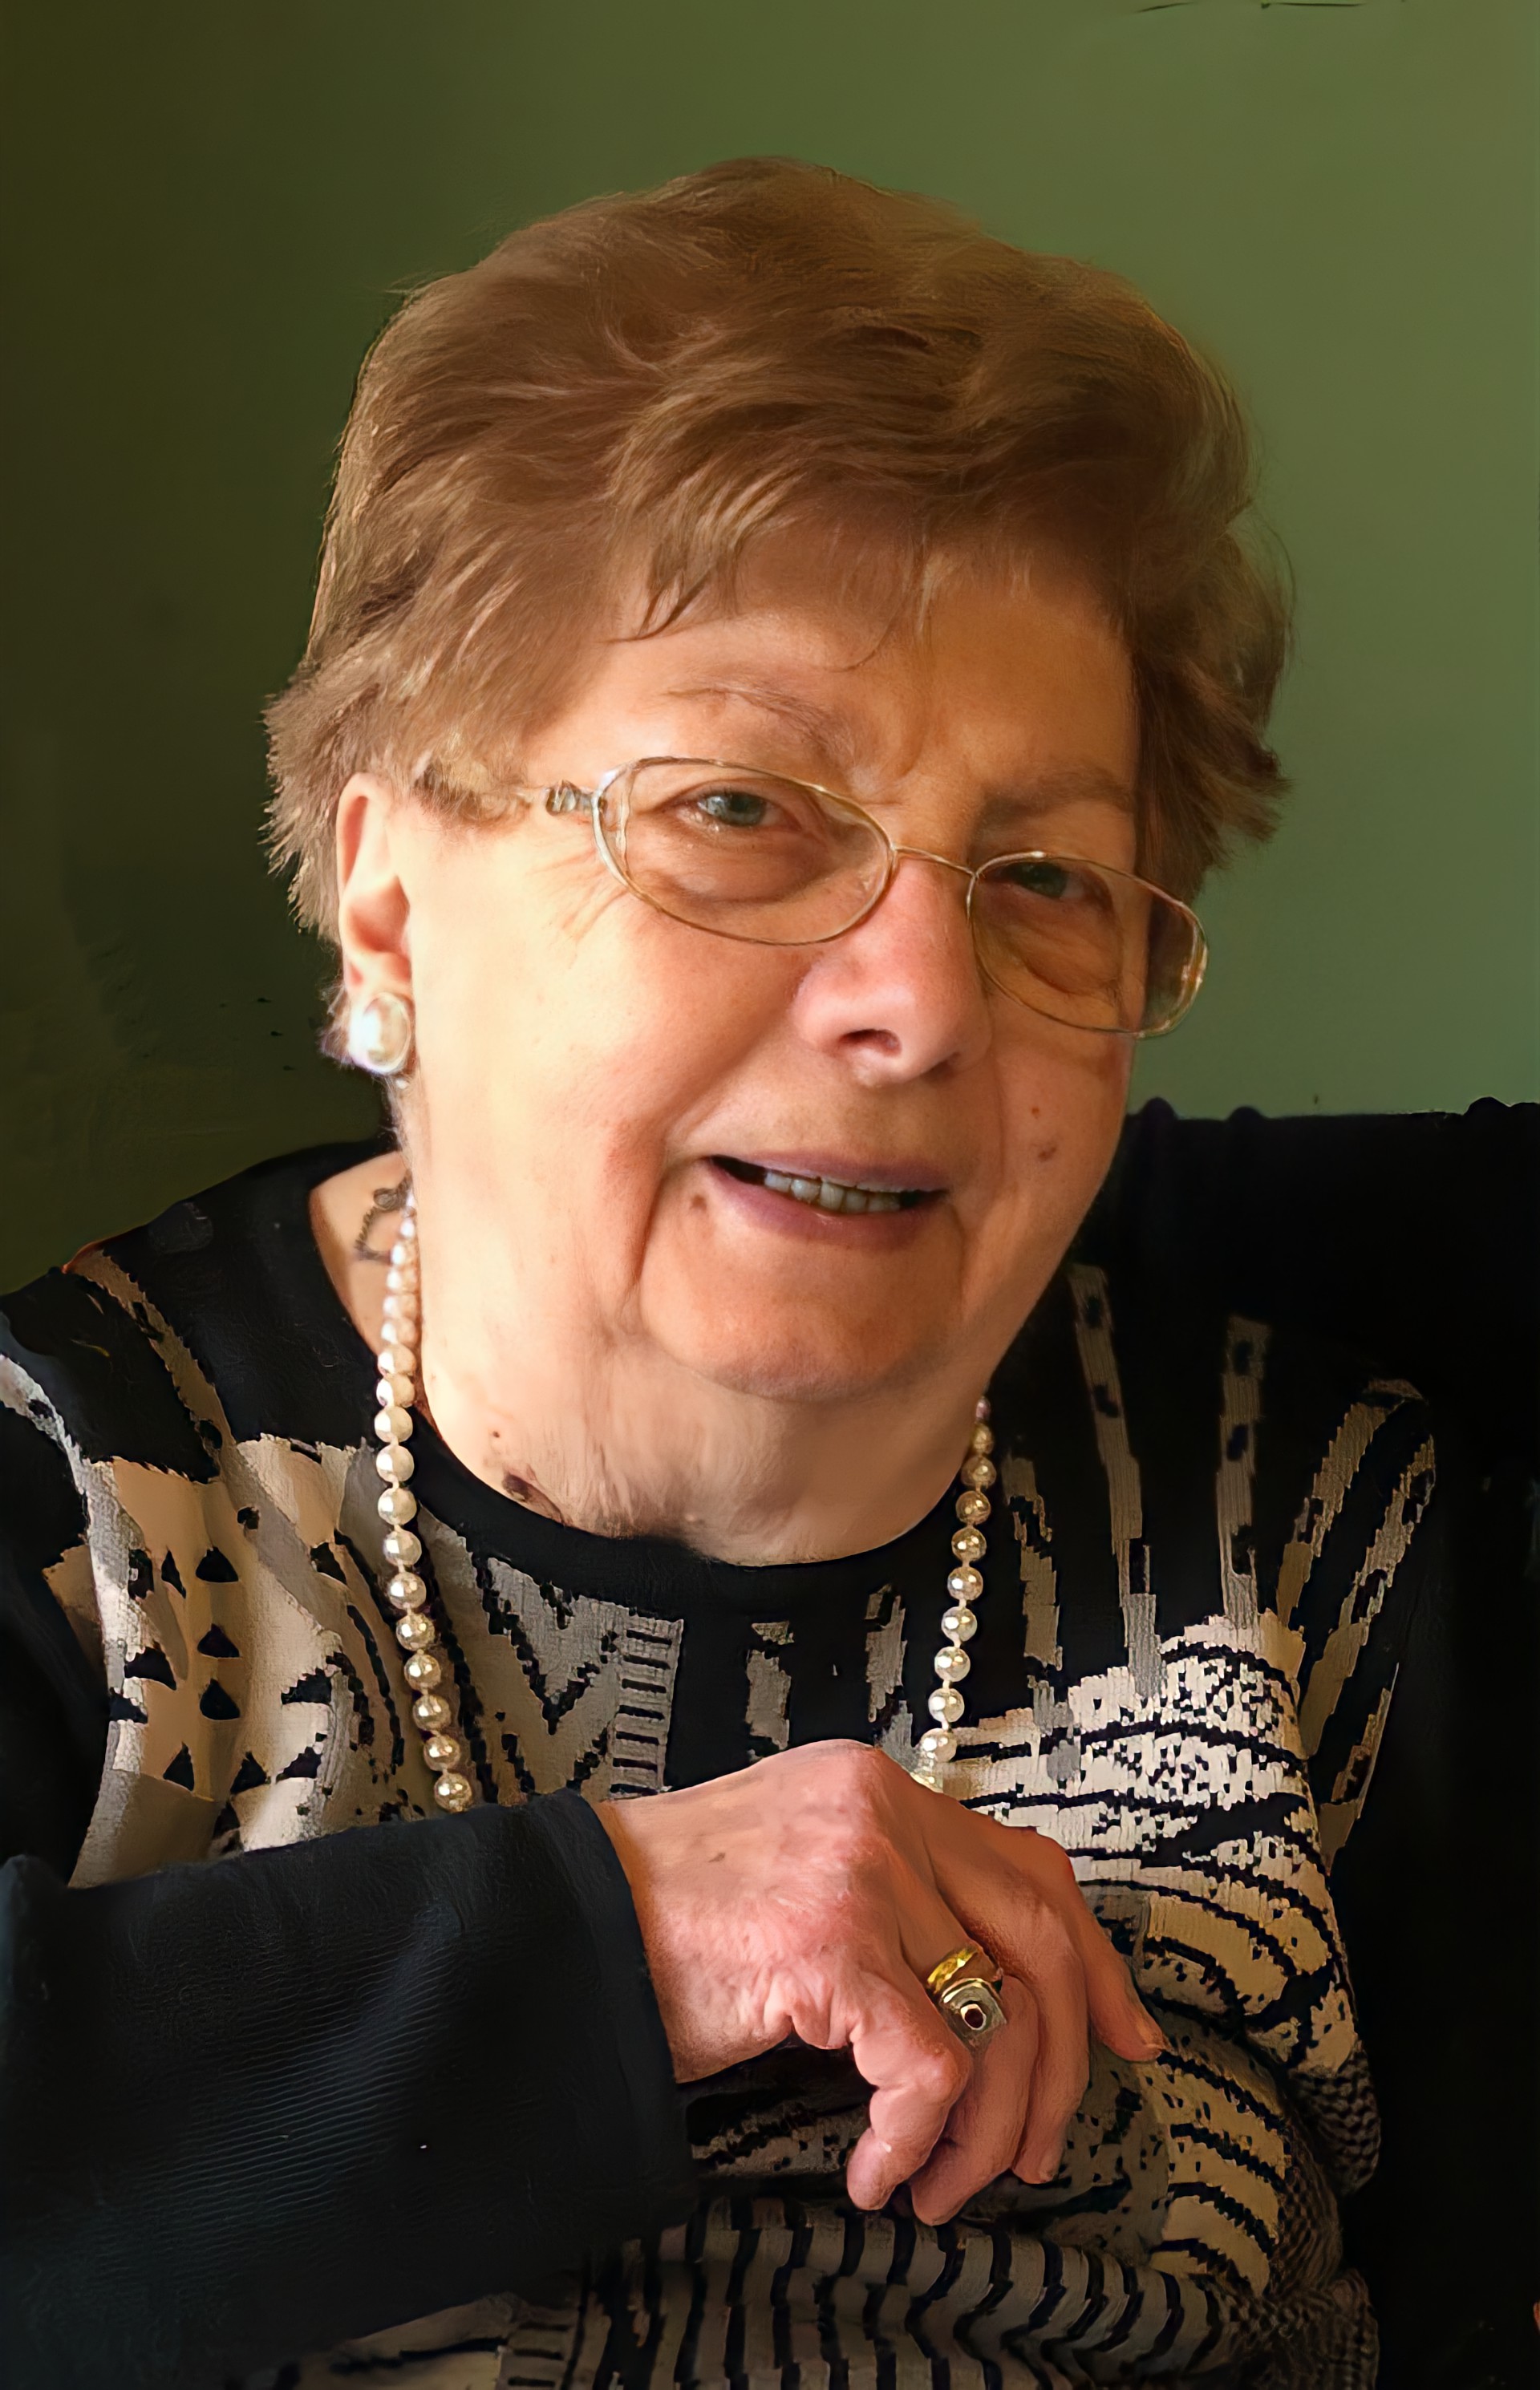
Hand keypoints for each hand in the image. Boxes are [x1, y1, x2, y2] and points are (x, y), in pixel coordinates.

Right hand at [598, 1740, 1163, 2222]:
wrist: (562, 1929)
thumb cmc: (666, 1919)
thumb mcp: (796, 1870)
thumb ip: (888, 1894)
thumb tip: (988, 1997)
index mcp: (879, 1789)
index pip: (1032, 1868)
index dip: (1095, 1963)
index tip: (1130, 2040)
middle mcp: (882, 1812)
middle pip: (1039, 1940)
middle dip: (1061, 2067)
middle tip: (1039, 2156)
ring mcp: (859, 1871)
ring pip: (996, 2018)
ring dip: (985, 2132)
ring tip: (938, 2187)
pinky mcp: (829, 1944)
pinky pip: (930, 2069)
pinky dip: (914, 2141)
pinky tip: (874, 2175)